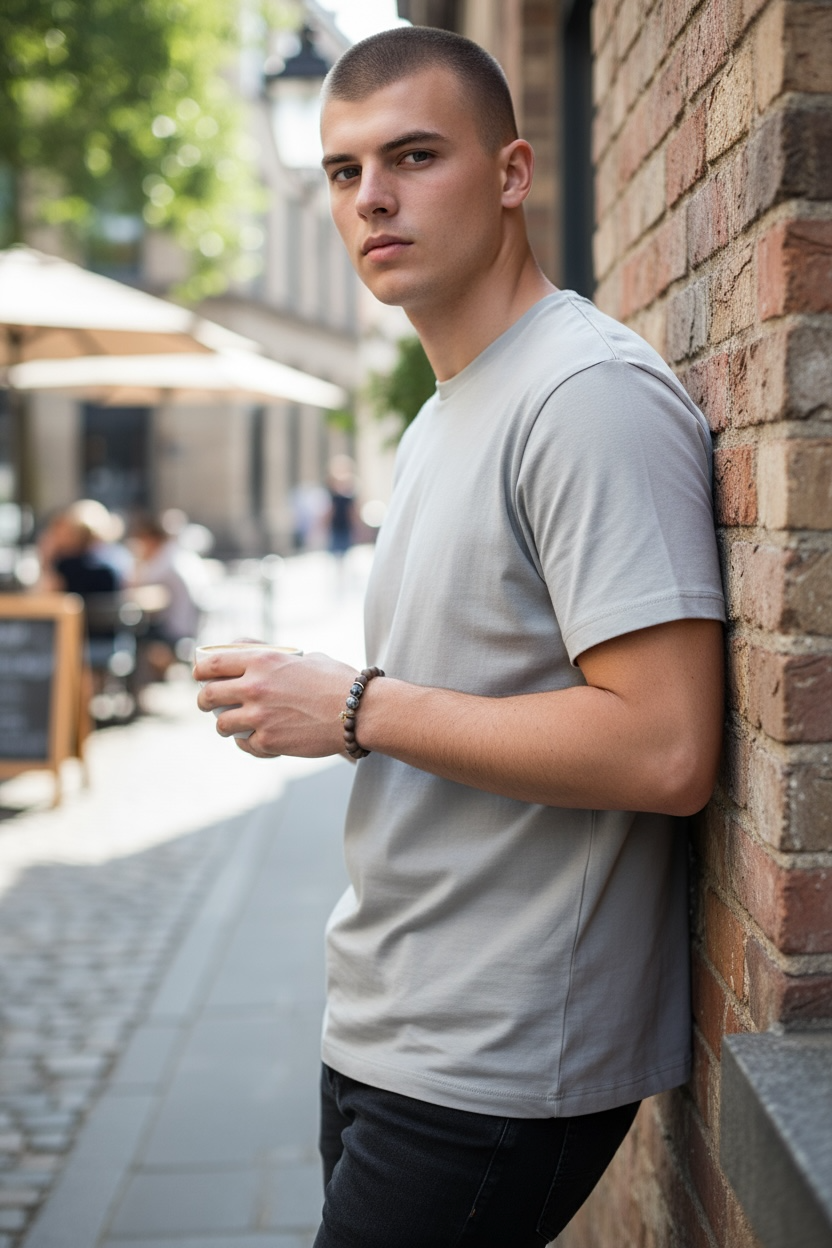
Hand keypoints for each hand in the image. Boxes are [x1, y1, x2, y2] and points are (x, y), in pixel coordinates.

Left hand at [194, 647, 356, 758]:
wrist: (358, 711)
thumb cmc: (338, 681)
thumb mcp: (305, 657)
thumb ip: (278, 656)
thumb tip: (260, 655)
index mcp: (262, 660)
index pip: (213, 663)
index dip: (200, 671)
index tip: (199, 676)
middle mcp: (255, 687)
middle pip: (207, 696)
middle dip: (204, 701)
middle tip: (209, 704)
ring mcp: (259, 716)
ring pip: (221, 724)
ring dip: (224, 726)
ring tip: (231, 726)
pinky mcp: (268, 741)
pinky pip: (244, 744)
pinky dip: (247, 743)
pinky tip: (256, 740)